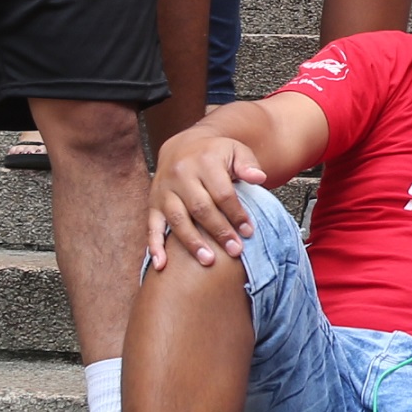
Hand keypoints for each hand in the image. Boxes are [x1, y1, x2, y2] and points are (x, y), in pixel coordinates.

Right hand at [147, 132, 266, 269]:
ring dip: (192, 242)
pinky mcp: (153, 203)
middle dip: (219, 232)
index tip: (248, 232)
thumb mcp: (234, 150)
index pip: (222, 193)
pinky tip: (162, 265)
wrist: (181, 147)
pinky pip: (151, 226)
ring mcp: (164, 191)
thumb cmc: (214, 154)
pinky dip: (155, 246)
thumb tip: (259, 178)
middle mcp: (181, 175)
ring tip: (208, 260)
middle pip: (200, 208)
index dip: (236, 214)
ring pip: (178, 219)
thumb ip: (248, 164)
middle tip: (235, 250)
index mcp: (204, 161)